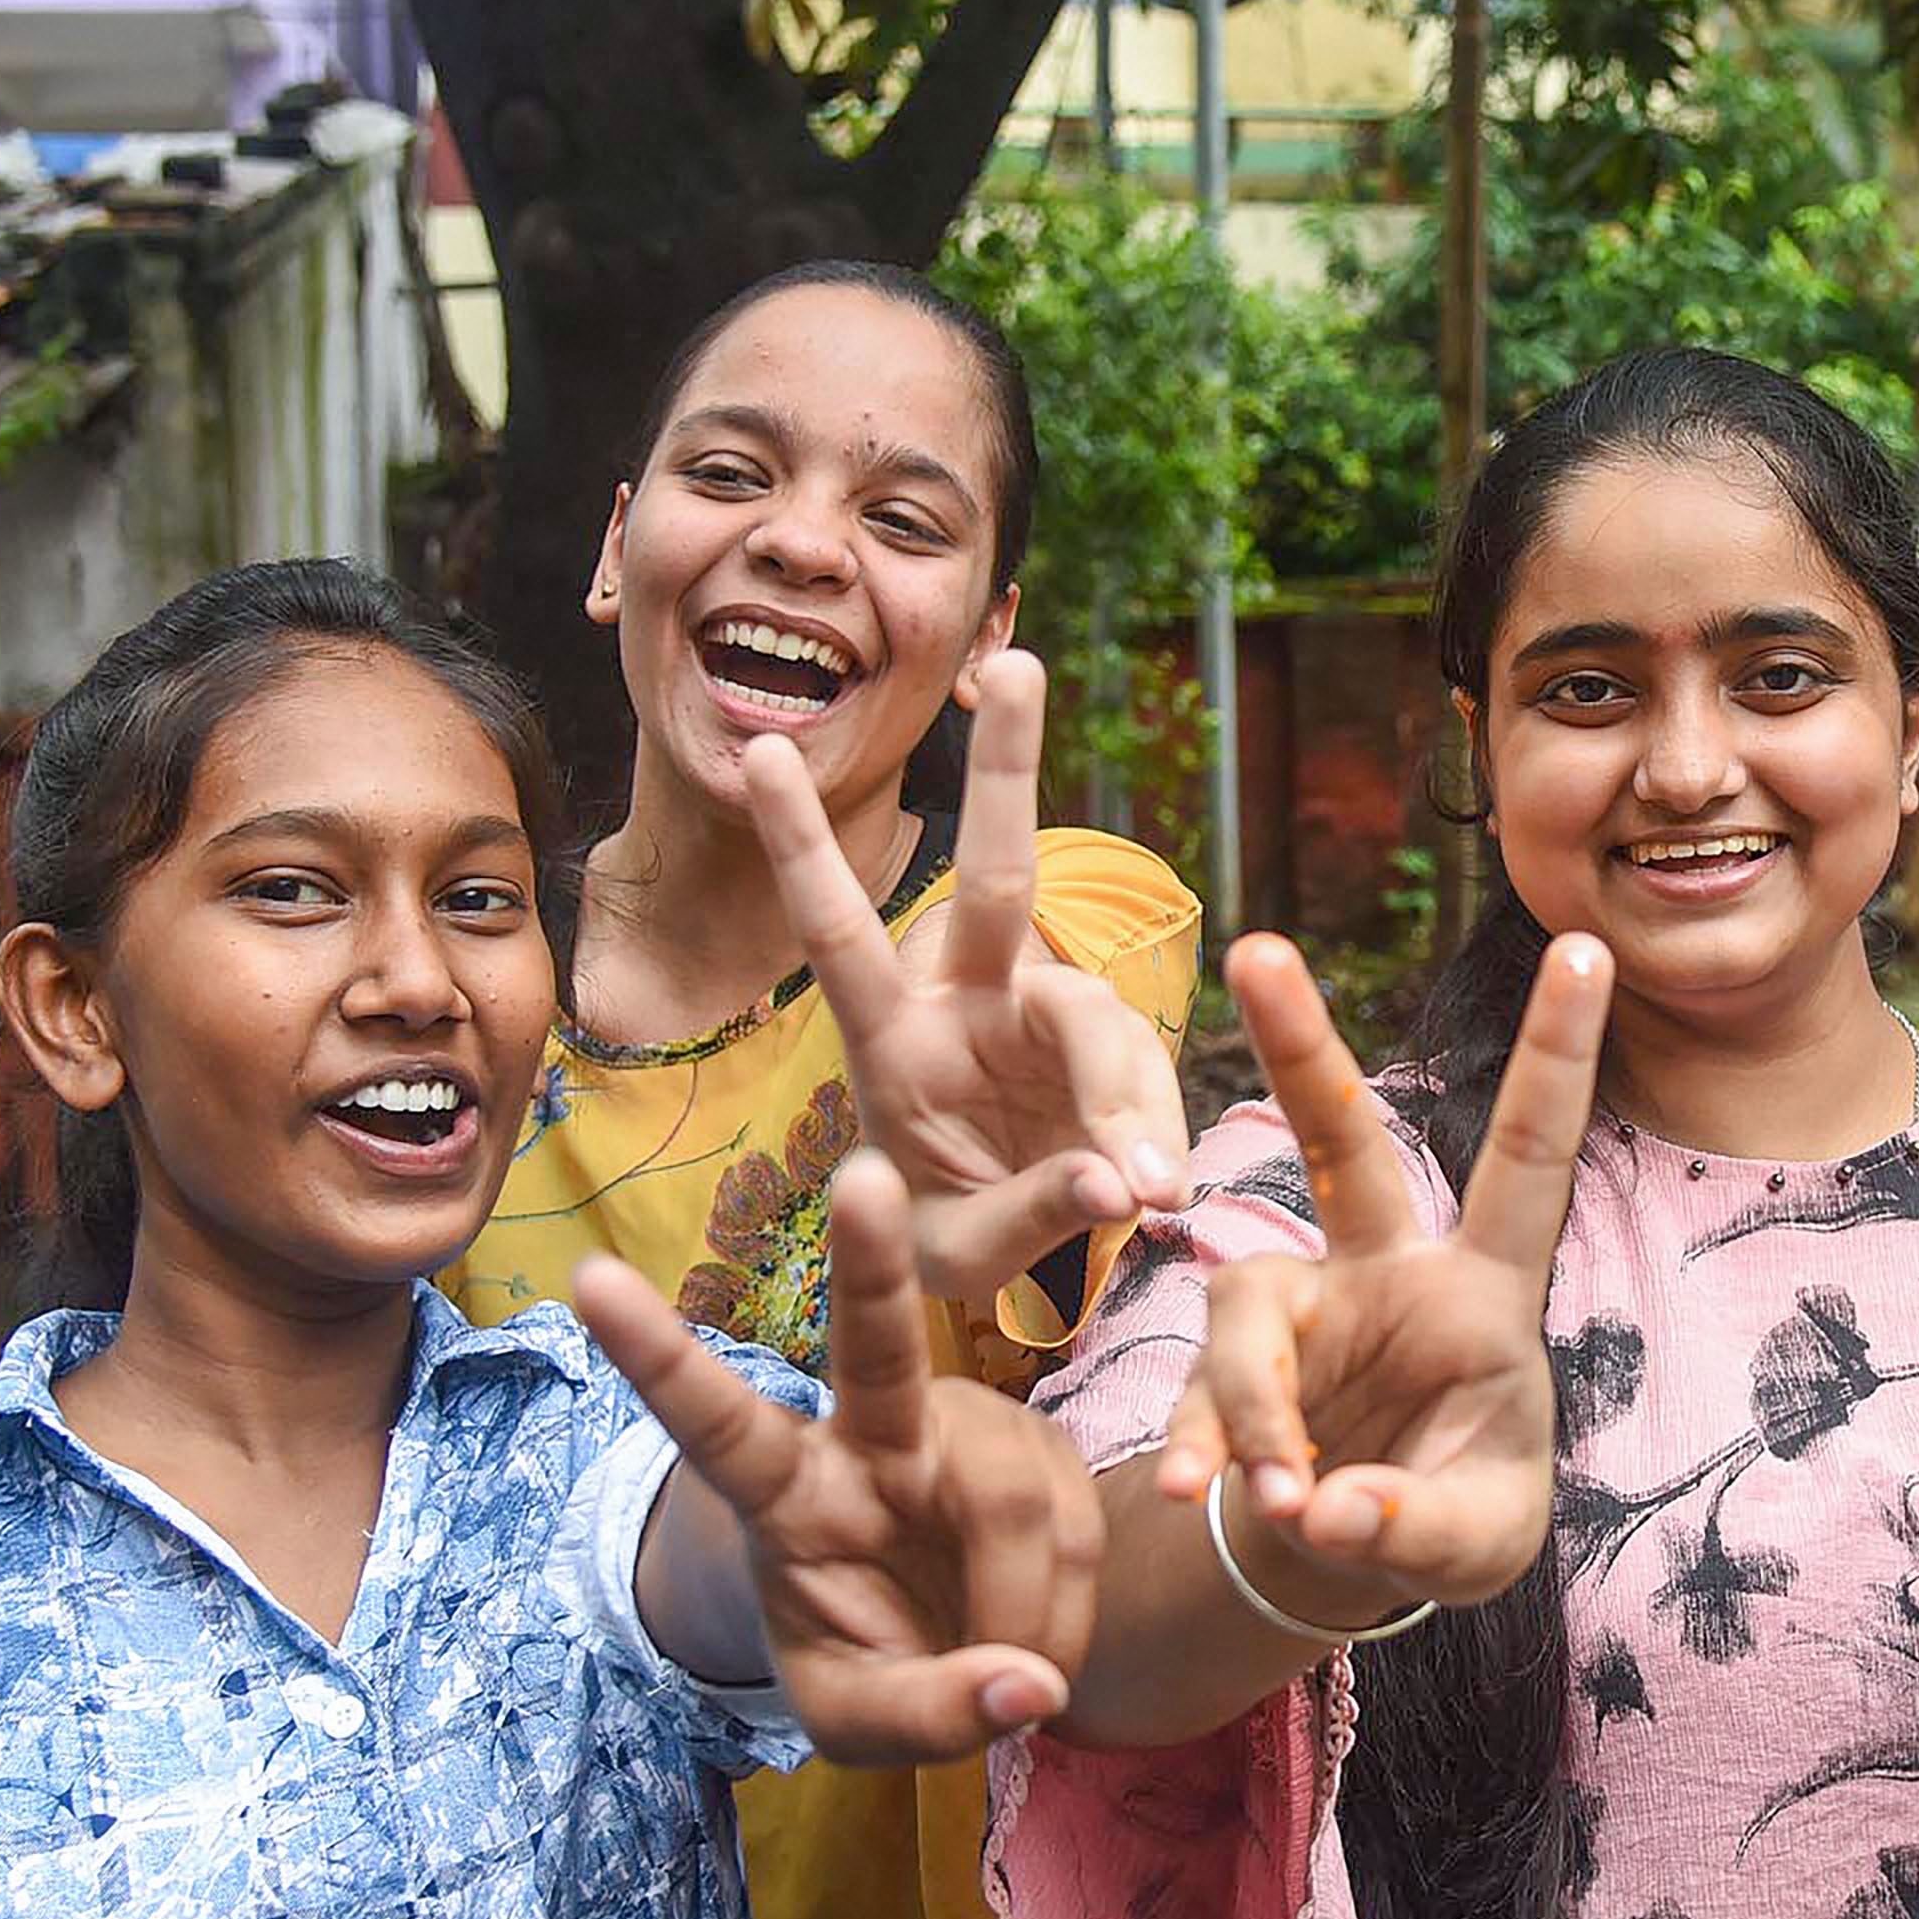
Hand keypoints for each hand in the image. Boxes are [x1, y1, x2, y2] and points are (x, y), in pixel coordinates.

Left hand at [577, 1146, 1104, 1762]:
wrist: (943, 1647)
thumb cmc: (869, 1660)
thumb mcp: (856, 1718)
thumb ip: (926, 1712)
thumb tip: (1029, 1686)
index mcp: (787, 1490)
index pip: (715, 1422)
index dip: (657, 1358)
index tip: (587, 1280)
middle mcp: (872, 1436)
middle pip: (873, 1346)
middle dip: (871, 1261)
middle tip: (863, 1178)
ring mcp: (968, 1432)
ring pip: (1011, 1504)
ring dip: (1024, 1617)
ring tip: (1014, 1683)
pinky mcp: (1047, 1450)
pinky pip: (1077, 1531)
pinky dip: (1067, 1615)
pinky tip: (1043, 1647)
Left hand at [728, 648, 1191, 1302]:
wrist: (1014, 1257)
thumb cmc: (944, 1241)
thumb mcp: (958, 1252)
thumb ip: (1028, 1215)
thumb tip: (1124, 1183)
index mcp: (893, 1041)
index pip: (839, 933)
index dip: (802, 846)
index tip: (759, 754)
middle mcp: (972, 1004)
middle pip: (994, 879)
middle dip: (1006, 769)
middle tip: (1019, 661)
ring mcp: (1051, 1022)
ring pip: (1100, 1025)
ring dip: (1127, 1107)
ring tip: (1146, 1193)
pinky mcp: (1119, 1057)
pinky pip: (1149, 1089)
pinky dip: (1159, 1142)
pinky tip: (1159, 1196)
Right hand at [1154, 927, 1608, 1619]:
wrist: (1358, 1555)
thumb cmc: (1453, 1518)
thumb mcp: (1478, 1544)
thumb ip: (1417, 1527)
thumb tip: (1326, 1505)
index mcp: (1482, 1288)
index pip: (1528, 1156)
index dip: (1555, 1056)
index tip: (1586, 949)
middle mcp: (1386, 1271)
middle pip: (1342, 1141)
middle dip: (1298, 1044)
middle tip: (1256, 949)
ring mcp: (1302, 1309)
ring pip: (1248, 1314)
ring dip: (1252, 1408)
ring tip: (1280, 1497)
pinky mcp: (1234, 1364)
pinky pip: (1201, 1390)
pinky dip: (1199, 1446)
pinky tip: (1193, 1493)